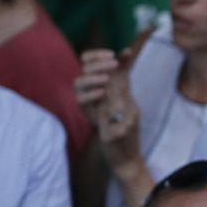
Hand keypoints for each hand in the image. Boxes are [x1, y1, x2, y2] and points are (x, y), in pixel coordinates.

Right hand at [74, 45, 141, 167]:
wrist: (125, 155)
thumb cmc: (126, 126)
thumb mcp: (128, 96)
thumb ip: (123, 75)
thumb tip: (126, 51)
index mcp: (100, 85)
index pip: (91, 62)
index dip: (97, 55)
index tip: (114, 55)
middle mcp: (92, 92)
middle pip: (84, 68)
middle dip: (98, 62)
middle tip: (113, 63)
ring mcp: (89, 105)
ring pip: (78, 82)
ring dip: (92, 77)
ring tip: (106, 79)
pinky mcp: (89, 118)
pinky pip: (81, 101)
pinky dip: (90, 94)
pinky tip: (102, 92)